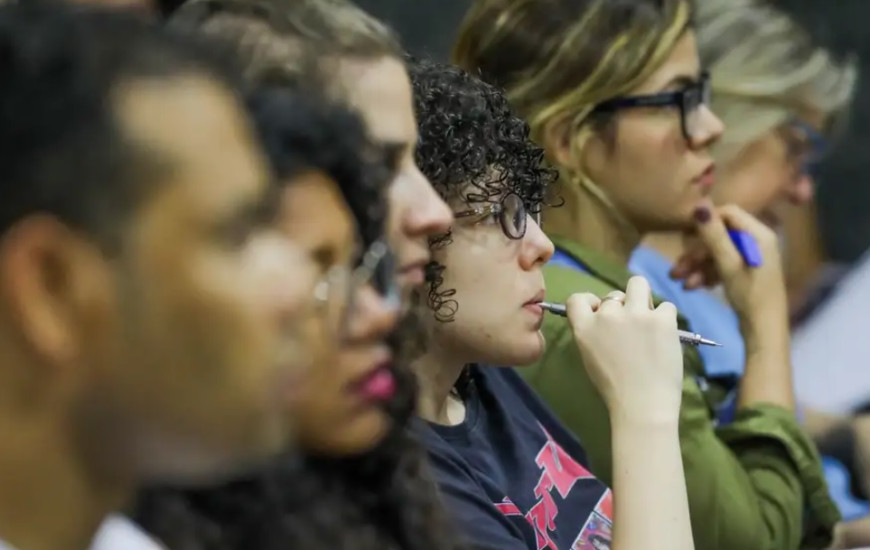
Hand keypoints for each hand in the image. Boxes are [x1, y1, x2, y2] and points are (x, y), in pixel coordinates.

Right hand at [566, 276, 682, 422]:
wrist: (643, 405)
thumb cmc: (615, 389)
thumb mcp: (590, 358)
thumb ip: (593, 333)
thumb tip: (605, 317)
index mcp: (585, 327)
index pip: (578, 298)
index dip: (591, 302)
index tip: (600, 313)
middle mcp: (607, 315)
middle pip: (613, 294)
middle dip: (622, 307)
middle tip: (632, 329)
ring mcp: (635, 314)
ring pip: (638, 284)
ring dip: (643, 299)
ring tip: (649, 321)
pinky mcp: (662, 318)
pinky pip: (666, 306)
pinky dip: (666, 319)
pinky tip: (665, 337)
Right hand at [671, 202, 787, 328]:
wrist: (765, 331)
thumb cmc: (750, 295)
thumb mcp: (728, 265)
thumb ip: (714, 235)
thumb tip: (699, 204)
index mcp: (759, 234)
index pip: (728, 213)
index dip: (706, 222)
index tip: (686, 237)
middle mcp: (757, 241)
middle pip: (721, 235)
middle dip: (697, 252)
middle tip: (676, 269)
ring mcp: (752, 257)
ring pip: (718, 252)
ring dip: (698, 265)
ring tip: (680, 281)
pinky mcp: (746, 271)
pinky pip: (723, 264)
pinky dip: (707, 273)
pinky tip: (694, 287)